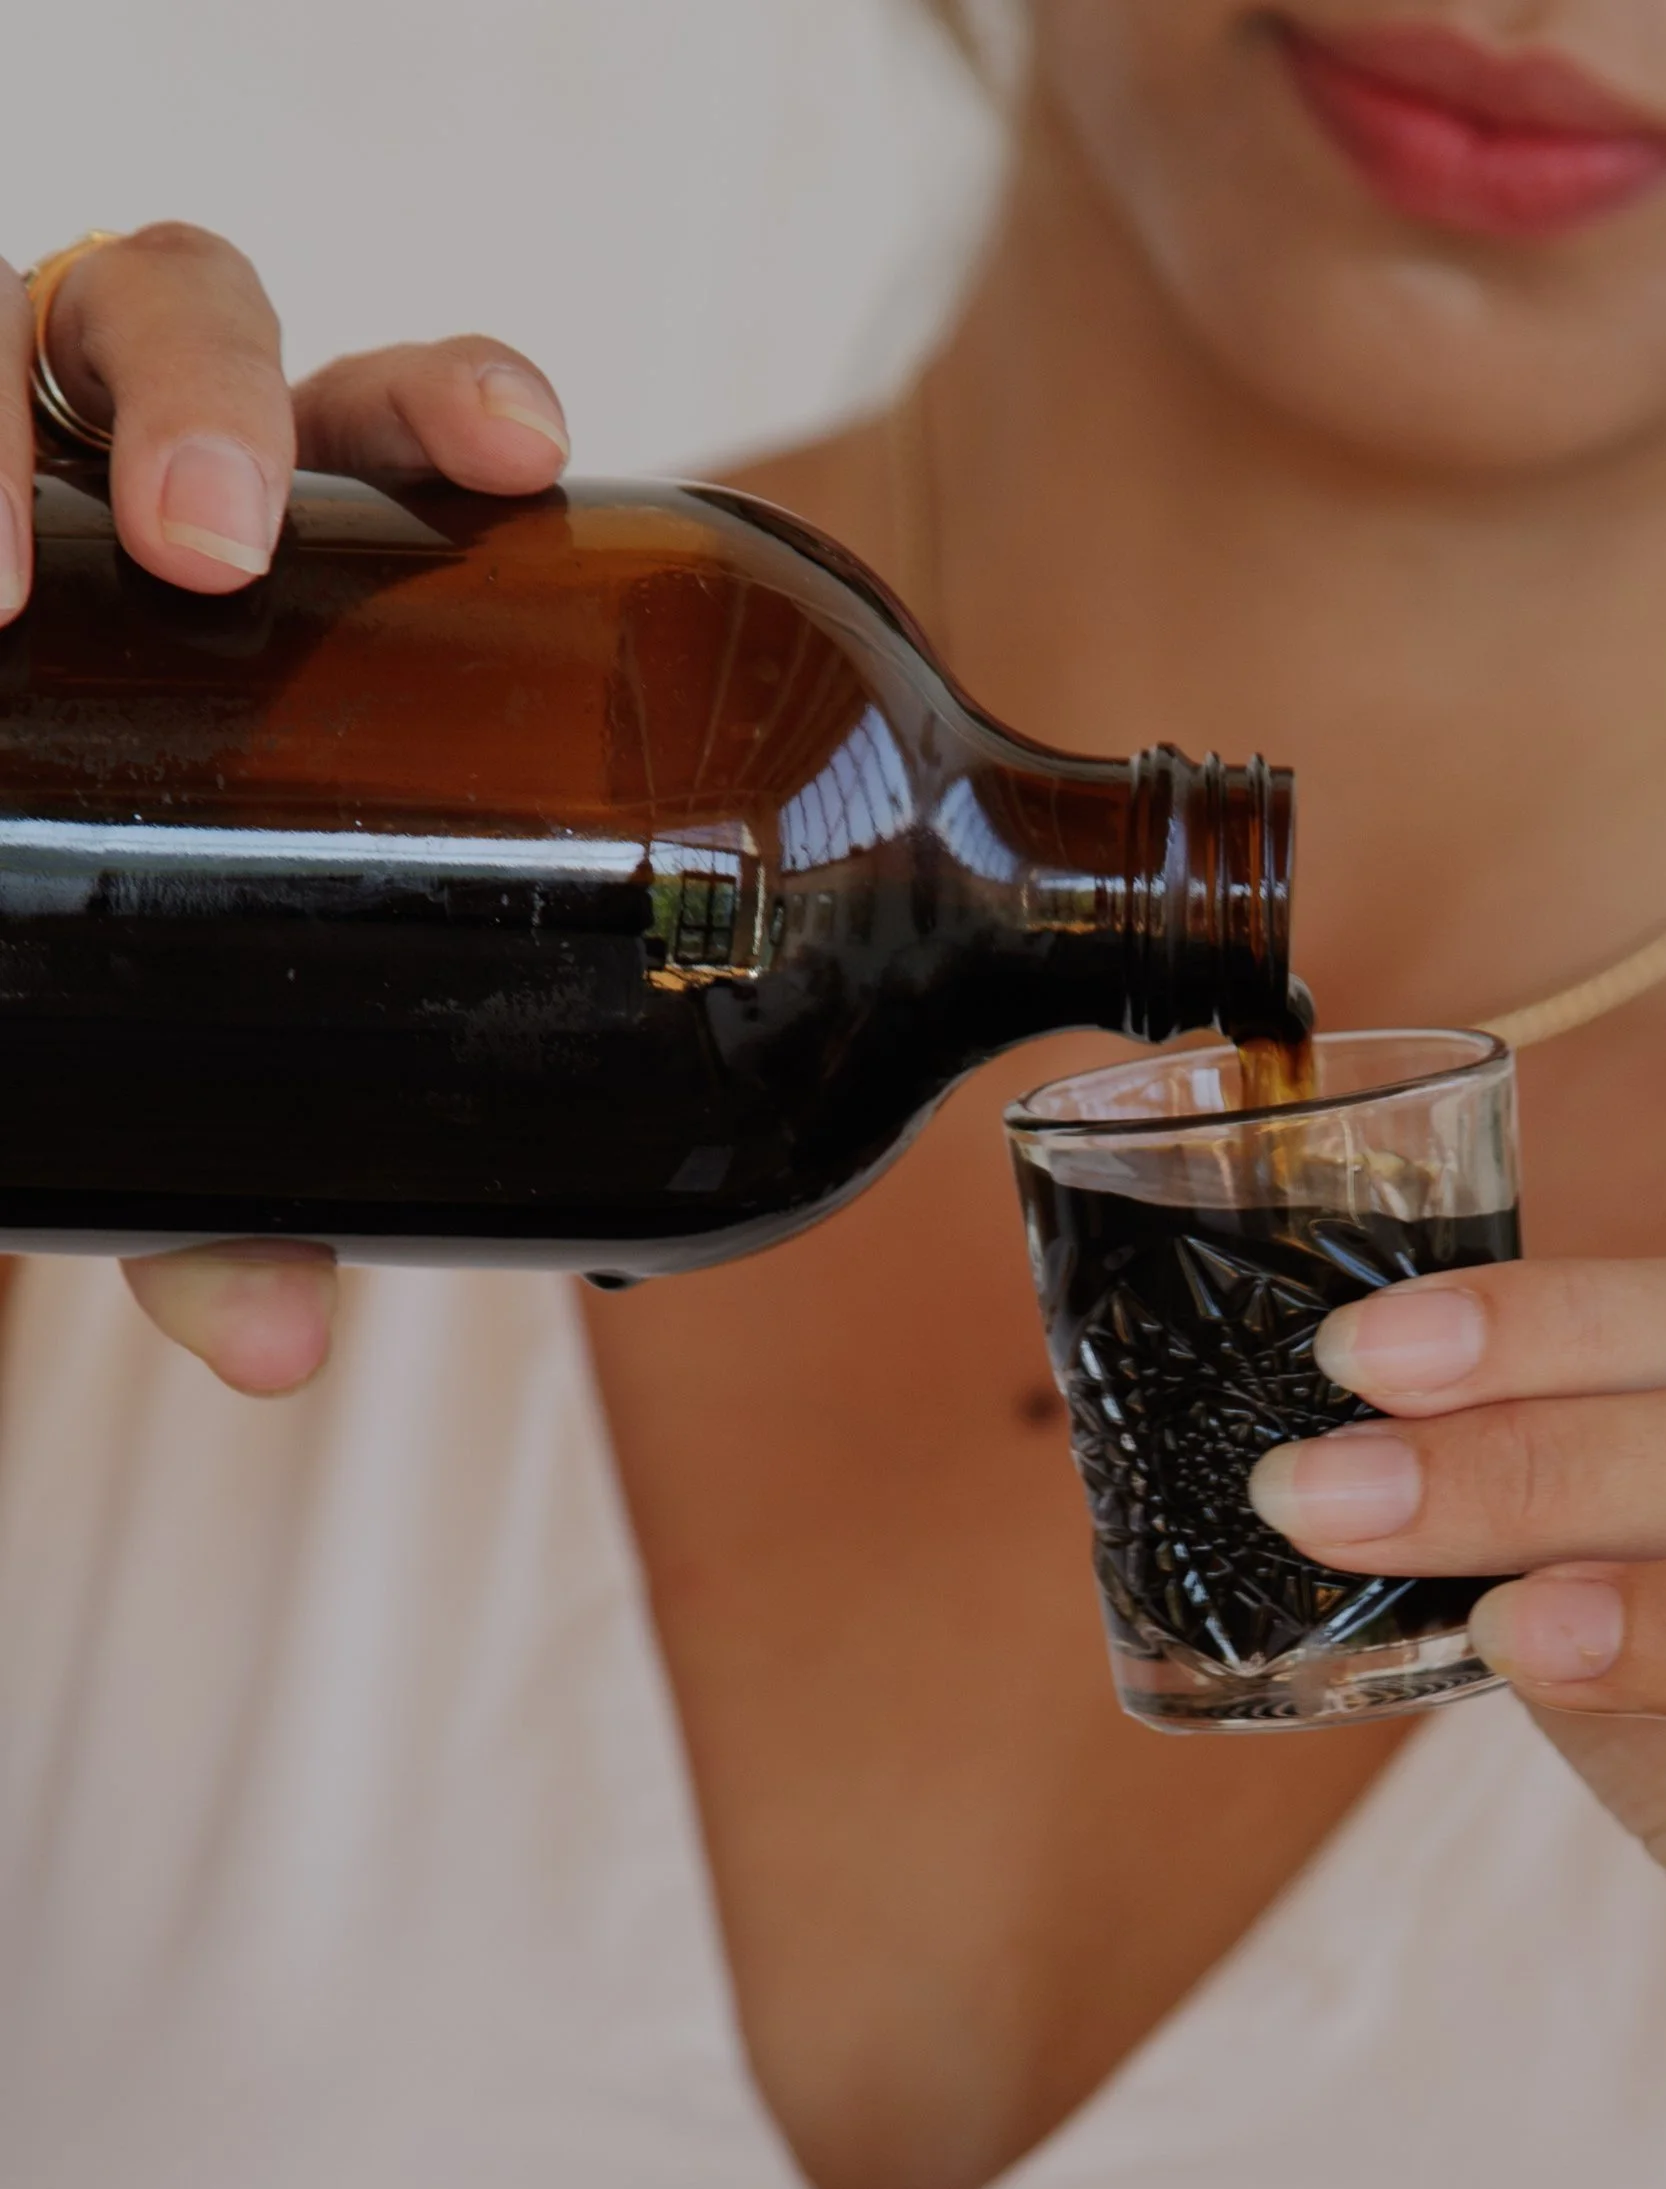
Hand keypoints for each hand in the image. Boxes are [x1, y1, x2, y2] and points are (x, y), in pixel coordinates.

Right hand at [0, 221, 572, 1395]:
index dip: (442, 394)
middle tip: (201, 550)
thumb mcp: (169, 1042)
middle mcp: (104, 446)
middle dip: (202, 398)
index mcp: (270, 550)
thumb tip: (271, 1350)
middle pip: (177, 312)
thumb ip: (225, 1181)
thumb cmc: (95, 933)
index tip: (521, 453)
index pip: (375, 419)